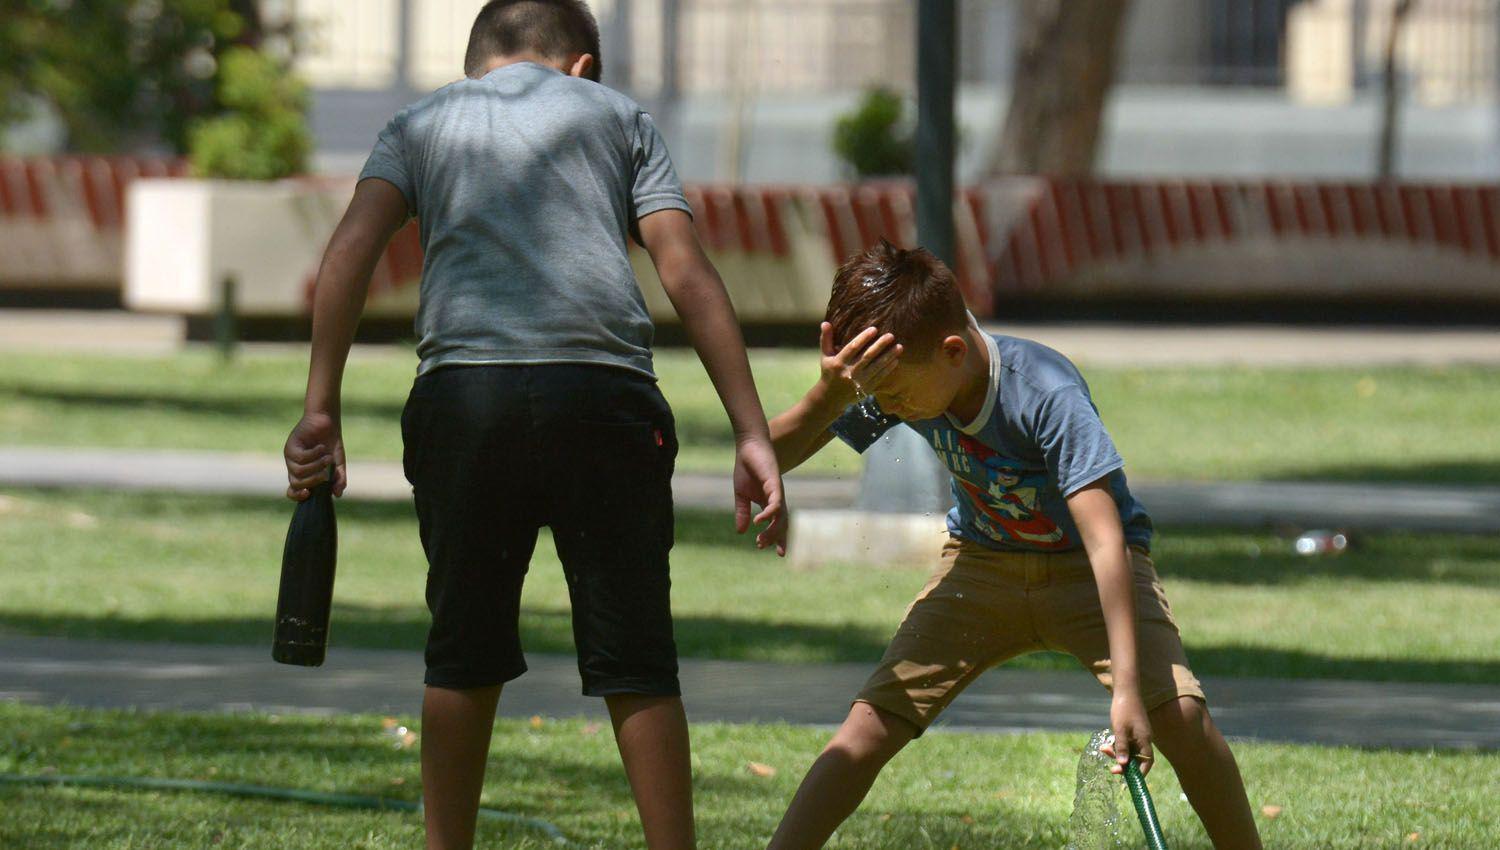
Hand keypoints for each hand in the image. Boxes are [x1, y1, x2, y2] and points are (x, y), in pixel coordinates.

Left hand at [284, 411, 346, 499]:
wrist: (326, 421)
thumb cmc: (330, 442)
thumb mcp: (338, 463)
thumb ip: (338, 479)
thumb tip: (337, 494)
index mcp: (303, 474)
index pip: (293, 491)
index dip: (297, 496)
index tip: (309, 493)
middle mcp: (294, 466)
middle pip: (295, 483)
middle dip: (312, 481)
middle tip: (325, 475)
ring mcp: (290, 457)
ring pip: (297, 471)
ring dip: (315, 466)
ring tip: (327, 458)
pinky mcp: (290, 446)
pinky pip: (300, 457)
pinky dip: (313, 454)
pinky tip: (321, 447)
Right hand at [732, 435, 786, 555]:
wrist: (748, 446)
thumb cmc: (746, 468)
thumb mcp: (741, 495)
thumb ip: (742, 513)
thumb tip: (741, 531)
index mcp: (769, 502)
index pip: (778, 524)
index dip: (779, 539)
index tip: (778, 554)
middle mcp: (776, 499)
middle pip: (782, 523)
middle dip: (775, 538)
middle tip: (763, 547)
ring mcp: (777, 492)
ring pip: (780, 516)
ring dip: (771, 530)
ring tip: (759, 540)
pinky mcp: (775, 483)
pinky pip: (775, 502)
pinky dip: (769, 513)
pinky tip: (759, 521)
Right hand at [818, 322, 901, 402]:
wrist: (830, 398)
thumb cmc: (829, 372)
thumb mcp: (825, 356)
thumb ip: (826, 339)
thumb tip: (825, 322)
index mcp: (838, 362)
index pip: (852, 348)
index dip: (863, 338)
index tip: (874, 329)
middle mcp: (849, 372)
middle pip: (867, 356)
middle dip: (880, 345)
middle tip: (890, 335)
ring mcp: (858, 382)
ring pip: (876, 367)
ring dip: (888, 356)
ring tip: (899, 347)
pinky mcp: (866, 389)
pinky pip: (879, 377)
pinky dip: (888, 369)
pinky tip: (896, 360)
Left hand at [1102, 693, 1153, 775]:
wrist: (1125, 691)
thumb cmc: (1124, 709)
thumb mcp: (1120, 730)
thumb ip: (1121, 747)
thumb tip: (1122, 765)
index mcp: (1145, 740)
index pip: (1146, 762)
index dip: (1139, 773)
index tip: (1127, 780)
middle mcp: (1144, 739)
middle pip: (1136, 758)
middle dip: (1123, 763)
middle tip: (1110, 768)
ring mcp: (1138, 734)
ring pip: (1129, 751)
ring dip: (1117, 753)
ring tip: (1103, 749)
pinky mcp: (1132, 730)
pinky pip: (1125, 743)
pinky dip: (1117, 745)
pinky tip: (1106, 744)